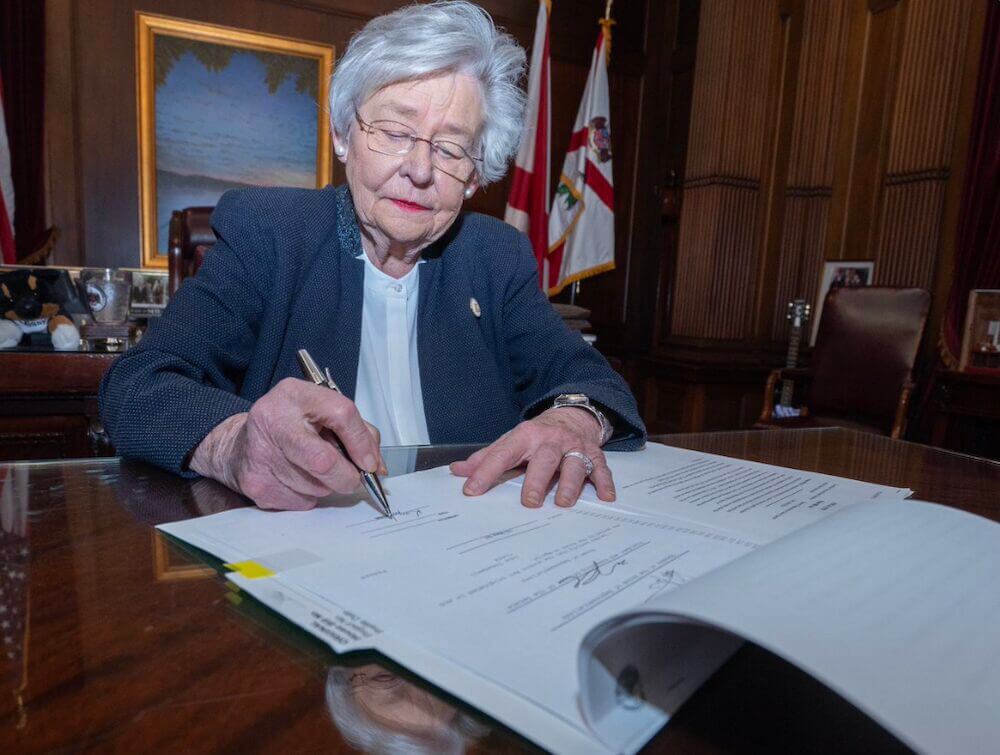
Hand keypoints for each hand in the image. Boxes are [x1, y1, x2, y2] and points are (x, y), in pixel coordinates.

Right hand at [190, 377, 384, 509]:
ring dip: (326, 485)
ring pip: (316, 487)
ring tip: (312, 469)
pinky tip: (296, 478)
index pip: (342, 415)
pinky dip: (308, 496)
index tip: (369, 462)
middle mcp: (273, 419)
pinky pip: (300, 501)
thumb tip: (377, 466)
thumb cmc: (290, 425)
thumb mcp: (323, 413)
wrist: (241, 443)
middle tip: (351, 477)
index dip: (362, 443)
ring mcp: (261, 453)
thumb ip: (356, 432)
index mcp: (295, 394)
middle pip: (325, 461)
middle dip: (347, 476)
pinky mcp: (256, 483)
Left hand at [449, 407, 615, 507]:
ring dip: (570, 483)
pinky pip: (601, 468)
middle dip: (537, 480)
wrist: (573, 415)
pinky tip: (606, 497)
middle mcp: (551, 441)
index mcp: (526, 436)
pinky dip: (605, 482)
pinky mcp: (594, 455)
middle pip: (544, 458)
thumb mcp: (511, 442)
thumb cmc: (537, 435)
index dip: (486, 472)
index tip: (472, 491)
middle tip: (529, 502)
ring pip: (574, 463)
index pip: (503, 454)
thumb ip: (486, 458)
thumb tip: (457, 471)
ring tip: (563, 502)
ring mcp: (574, 448)